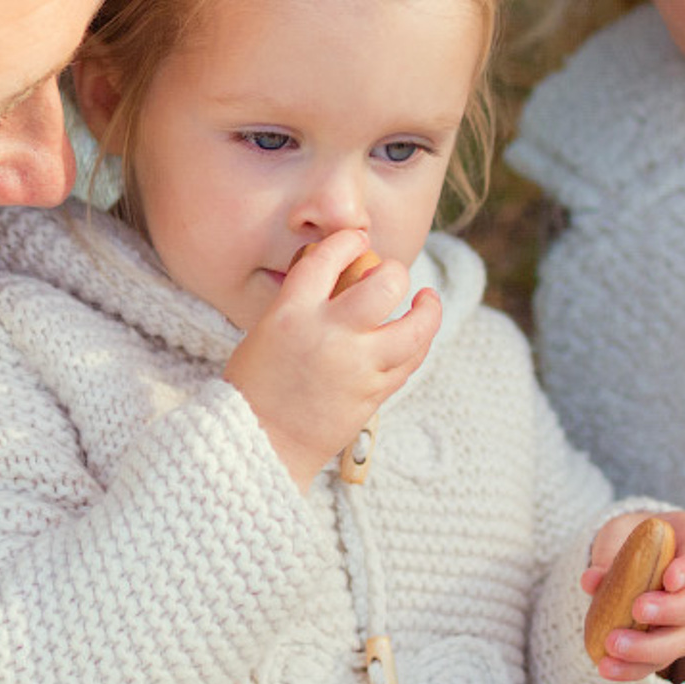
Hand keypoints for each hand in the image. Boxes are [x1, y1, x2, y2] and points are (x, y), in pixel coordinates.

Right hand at [223, 229, 440, 486]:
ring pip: (414, 328)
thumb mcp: (268, 330)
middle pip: (385, 284)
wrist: (260, 442)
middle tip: (391, 275)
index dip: (348, 241)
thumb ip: (305, 303)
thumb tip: (348, 278)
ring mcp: (356, 366)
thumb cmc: (257, 385)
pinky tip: (417, 334)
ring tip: (426, 300)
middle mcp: (328, 334)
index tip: (357, 240)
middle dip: (394, 272)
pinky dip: (417, 343)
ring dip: (427, 309)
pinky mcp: (374, 394)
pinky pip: (410, 361)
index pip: (328, 258)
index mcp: (291, 312)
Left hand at [581, 509, 684, 682]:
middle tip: (637, 611)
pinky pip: (663, 659)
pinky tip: (609, 668)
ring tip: (614, 647)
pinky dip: (635, 667)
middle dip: (673, 611)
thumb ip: (609, 552)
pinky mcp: (675, 643)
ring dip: (651, 648)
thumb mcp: (618, 533)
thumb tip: (592, 581)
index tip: (669, 580)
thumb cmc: (632, 539)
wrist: (638, 558)